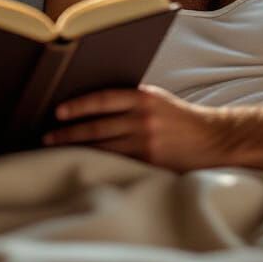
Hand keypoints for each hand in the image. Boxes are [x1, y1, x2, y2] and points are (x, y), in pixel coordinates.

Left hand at [42, 84, 224, 170]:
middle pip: (98, 126)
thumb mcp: (157, 101)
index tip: (59, 111)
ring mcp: (147, 142)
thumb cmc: (180, 119)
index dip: (78, 105)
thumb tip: (92, 107)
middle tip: (48, 136)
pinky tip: (83, 163)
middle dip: (70, 132)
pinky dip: (98, 162)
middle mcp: (143, 119)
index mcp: (143, 98)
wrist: (214, 139)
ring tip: (57, 150)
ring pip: (104, 146)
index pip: (103, 99)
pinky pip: (118, 162)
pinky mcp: (151, 163)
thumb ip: (129, 102)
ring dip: (78, 148)